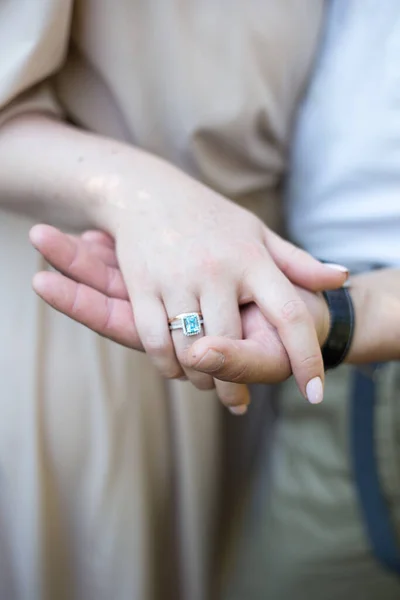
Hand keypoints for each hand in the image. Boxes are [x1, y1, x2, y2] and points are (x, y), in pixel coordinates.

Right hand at [30, 225, 332, 408]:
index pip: (289, 315)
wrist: (146, 192)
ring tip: (208, 387)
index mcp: (252, 259)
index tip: (315, 392)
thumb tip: (341, 278)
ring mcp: (178, 278)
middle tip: (239, 402)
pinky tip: (177, 371)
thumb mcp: (256, 232)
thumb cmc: (209, 217)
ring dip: (200, 378)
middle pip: (234, 343)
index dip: (306, 357)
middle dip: (235, 385)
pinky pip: (155, 340)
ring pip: (192, 348)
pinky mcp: (143, 285)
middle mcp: (218, 270)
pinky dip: (166, 364)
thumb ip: (297, 262)